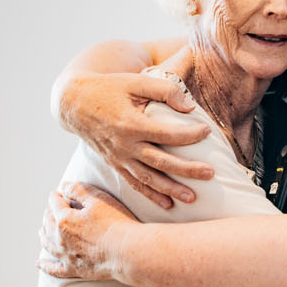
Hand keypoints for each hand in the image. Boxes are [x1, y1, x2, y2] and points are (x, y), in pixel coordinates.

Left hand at [38, 181, 139, 279]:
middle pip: (48, 223)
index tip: (60, 193)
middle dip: (49, 214)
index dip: (57, 196)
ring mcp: (66, 255)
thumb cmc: (116, 223)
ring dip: (43, 235)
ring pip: (47, 244)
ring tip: (42, 231)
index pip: (55, 203)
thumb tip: (63, 186)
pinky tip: (39, 264)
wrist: (127, 252)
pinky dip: (45, 265)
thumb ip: (78, 190)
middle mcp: (60, 238)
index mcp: (64, 219)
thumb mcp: (99, 199)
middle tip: (52, 209)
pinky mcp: (74, 269)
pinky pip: (54, 269)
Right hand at [61, 73, 211, 208]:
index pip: (166, 135)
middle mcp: (124, 145)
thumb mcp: (136, 82)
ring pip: (148, 178)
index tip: (208, 131)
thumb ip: (164, 91)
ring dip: (170, 190)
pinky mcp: (115, 164)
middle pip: (161, 162)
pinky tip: (167, 205)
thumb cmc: (110, 88)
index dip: (189, 134)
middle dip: (187, 170)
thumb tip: (190, 107)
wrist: (75, 103)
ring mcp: (119, 158)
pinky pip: (134, 184)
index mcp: (131, 124)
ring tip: (193, 198)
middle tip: (210, 174)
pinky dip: (150, 195)